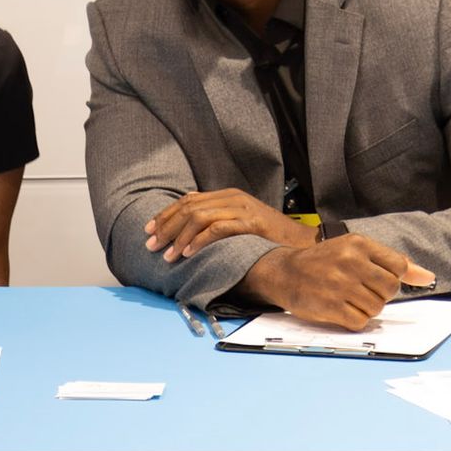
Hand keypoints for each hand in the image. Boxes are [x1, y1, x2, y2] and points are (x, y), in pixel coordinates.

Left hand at [144, 189, 315, 261]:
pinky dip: (199, 241)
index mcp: (227, 196)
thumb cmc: (270, 237)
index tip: (148, 231)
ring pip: (199, 217)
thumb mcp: (240, 223)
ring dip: (179, 237)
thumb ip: (217, 221)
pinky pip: (217, 228)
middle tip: (151, 245)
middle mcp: (232, 198)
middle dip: (166, 227)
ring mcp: (242, 208)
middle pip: (189, 208)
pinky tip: (188, 253)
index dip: (166, 215)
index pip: (188, 201)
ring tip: (168, 255)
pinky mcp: (250, 222)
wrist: (302, 241)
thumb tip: (188, 225)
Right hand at [237, 237, 436, 329]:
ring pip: (376, 307)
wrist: (284, 272)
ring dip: (366, 309)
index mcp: (358, 244)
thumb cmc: (323, 262)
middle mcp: (350, 262)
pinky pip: (360, 322)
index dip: (392, 278)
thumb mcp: (355, 251)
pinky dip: (354, 320)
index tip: (378, 280)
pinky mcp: (330, 306)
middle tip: (360, 290)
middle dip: (380, 295)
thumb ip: (392, 263)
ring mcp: (340, 285)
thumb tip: (428, 277)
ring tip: (348, 299)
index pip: (399, 266)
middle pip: (390, 289)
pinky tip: (341, 310)